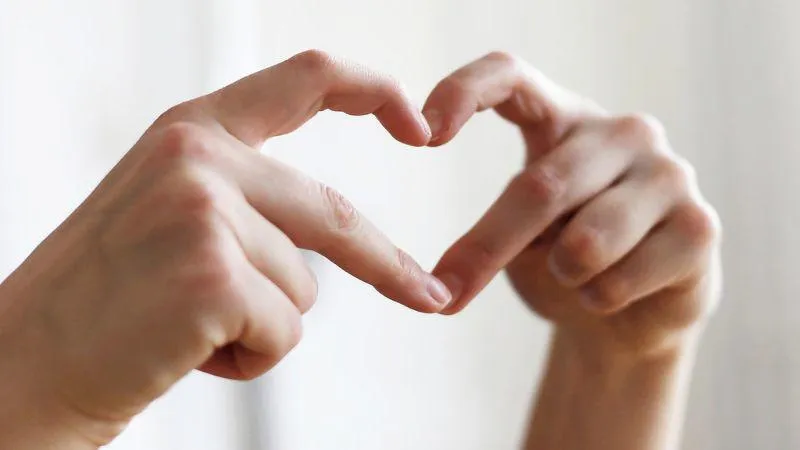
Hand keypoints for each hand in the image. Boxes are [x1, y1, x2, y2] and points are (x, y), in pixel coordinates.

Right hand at [0, 50, 450, 448]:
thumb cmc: (103, 302)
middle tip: (426, 294)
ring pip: (304, 287)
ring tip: (185, 329)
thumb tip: (326, 239)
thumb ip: (242, 199)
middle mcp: (198, 158)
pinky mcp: (212, 275)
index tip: (421, 124)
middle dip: (384, 263)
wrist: (20, 368)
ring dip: (263, 323)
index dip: (374, 92)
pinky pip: (284, 331)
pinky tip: (185, 353)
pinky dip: (250, 357)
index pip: (305, 80)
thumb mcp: (166, 216)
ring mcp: (204, 212)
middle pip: (329, 213)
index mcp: (191, 132)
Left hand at [425, 52, 720, 355]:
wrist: (632, 314)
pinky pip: (620, 279)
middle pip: (540, 186)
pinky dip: (597, 300)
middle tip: (448, 289)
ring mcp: (669, 174)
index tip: (423, 134)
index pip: (511, 76)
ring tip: (574, 273)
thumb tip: (439, 282)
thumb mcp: (520, 236)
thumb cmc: (564, 262)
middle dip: (487, 248)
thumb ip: (495, 230)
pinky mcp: (701, 226)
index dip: (465, 92)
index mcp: (565, 118)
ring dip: (562, 275)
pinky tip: (614, 291)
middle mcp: (622, 132)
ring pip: (585, 242)